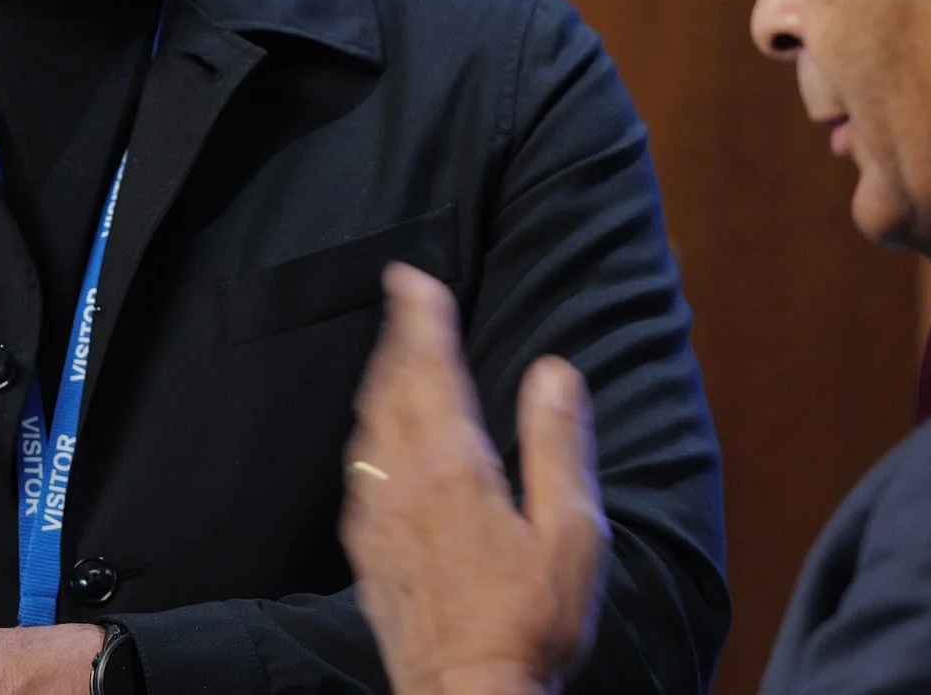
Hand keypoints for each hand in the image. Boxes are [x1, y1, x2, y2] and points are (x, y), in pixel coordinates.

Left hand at [339, 264, 606, 694]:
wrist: (469, 694)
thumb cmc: (529, 622)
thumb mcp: (570, 533)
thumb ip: (559, 446)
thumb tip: (556, 373)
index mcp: (454, 468)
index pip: (430, 369)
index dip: (420, 317)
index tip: (412, 278)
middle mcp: (404, 483)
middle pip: (391, 388)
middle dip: (396, 336)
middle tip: (400, 298)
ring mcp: (378, 518)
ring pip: (368, 427)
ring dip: (379, 380)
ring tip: (390, 355)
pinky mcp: (367, 553)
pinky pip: (360, 472)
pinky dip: (370, 435)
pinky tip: (378, 441)